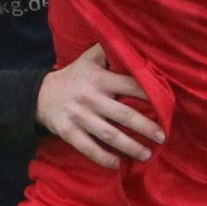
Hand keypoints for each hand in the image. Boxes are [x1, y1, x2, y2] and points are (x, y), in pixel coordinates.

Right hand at [37, 44, 164, 168]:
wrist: (40, 95)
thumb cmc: (74, 77)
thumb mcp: (89, 59)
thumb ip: (109, 51)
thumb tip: (134, 40)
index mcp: (100, 79)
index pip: (130, 86)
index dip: (150, 95)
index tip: (166, 106)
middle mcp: (91, 98)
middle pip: (123, 115)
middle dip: (145, 127)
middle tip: (162, 137)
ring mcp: (79, 117)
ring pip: (109, 134)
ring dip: (130, 146)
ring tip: (147, 154)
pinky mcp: (68, 132)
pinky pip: (89, 148)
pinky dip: (103, 158)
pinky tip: (117, 165)